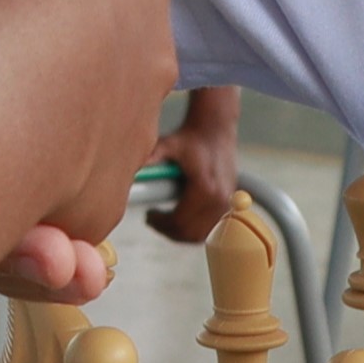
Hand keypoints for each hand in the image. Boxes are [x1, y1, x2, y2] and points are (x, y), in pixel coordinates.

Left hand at [151, 87, 242, 241]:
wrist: (215, 128)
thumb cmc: (190, 137)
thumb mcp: (169, 143)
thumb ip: (154, 155)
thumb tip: (134, 168)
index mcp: (205, 189)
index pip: (180, 222)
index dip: (160, 224)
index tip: (148, 215)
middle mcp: (219, 199)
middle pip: (190, 232)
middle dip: (169, 231)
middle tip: (153, 220)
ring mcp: (227, 203)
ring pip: (201, 234)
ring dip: (182, 232)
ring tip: (165, 220)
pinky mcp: (230, 203)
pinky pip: (211, 228)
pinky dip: (195, 229)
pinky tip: (182, 217)